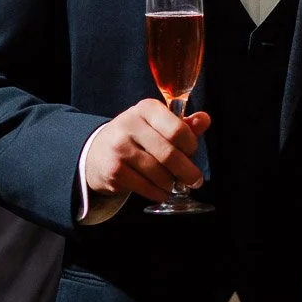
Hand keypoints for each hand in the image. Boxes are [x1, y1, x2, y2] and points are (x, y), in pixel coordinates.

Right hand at [85, 99, 210, 202]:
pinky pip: (145, 187)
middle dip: (187, 171)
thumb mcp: (158, 124)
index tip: (192, 152)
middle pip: (169, 154)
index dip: (191, 145)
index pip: (177, 129)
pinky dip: (158, 193)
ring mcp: (119, 149)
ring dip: (171, 183)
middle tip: (195, 180)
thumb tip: (205, 120)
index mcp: (147, 109)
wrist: (96, 153)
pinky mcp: (113, 171)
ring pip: (158, 173)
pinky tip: (161, 192)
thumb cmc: (137, 137)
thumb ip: (183, 124)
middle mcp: (130, 125)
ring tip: (175, 184)